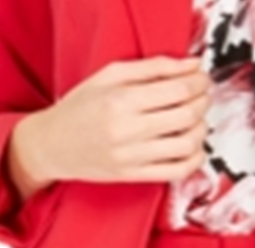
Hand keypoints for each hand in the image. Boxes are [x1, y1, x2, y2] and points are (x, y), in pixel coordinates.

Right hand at [7, 55, 212, 198]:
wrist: (51, 144)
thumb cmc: (79, 107)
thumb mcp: (110, 75)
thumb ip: (153, 67)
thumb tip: (192, 65)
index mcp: (121, 100)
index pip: (178, 89)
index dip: (199, 82)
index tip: (201, 78)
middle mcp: (127, 130)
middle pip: (187, 115)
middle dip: (203, 101)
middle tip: (201, 95)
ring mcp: (131, 156)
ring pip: (187, 144)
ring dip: (201, 129)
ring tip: (195, 119)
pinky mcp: (134, 176)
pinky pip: (177, 171)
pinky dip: (195, 158)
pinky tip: (193, 146)